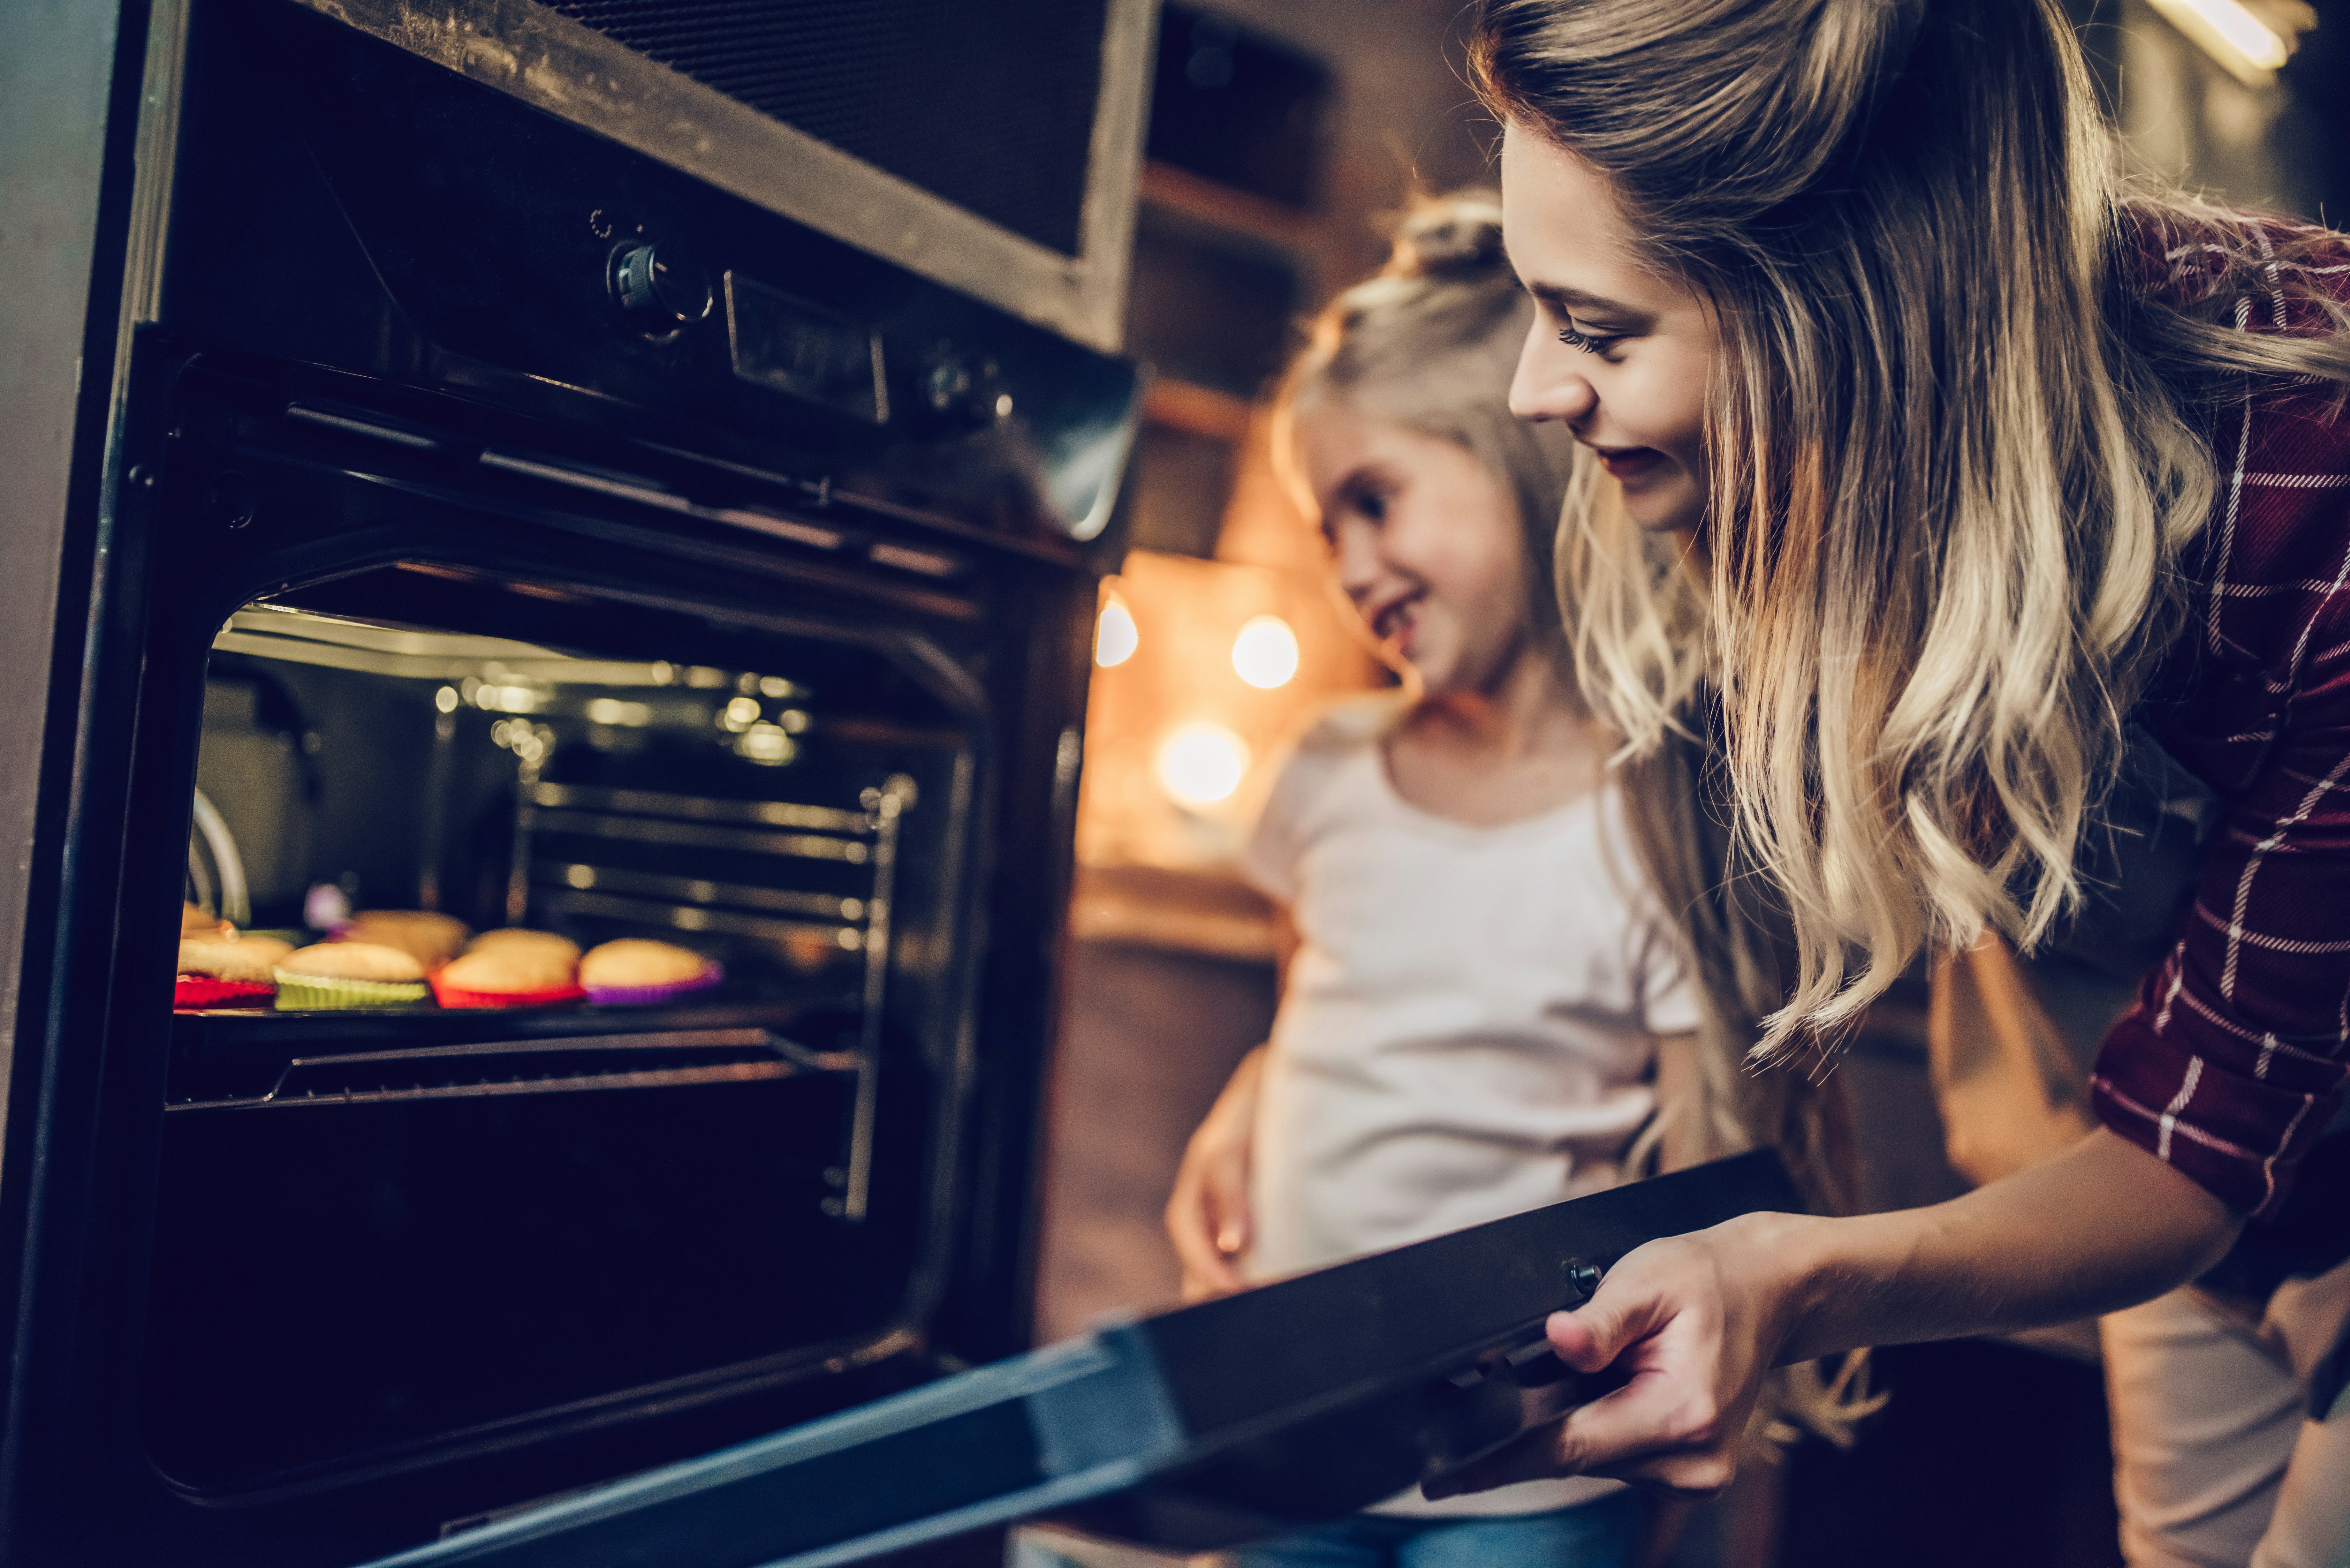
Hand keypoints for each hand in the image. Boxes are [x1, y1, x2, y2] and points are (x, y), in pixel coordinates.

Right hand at [1165, 1047, 1264, 1299]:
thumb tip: (1230, 1245)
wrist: (1271, 1092)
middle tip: (1245, 1315)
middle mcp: (1205, 1219)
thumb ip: (1228, 1197)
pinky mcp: (1251, 1224)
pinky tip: (1279, 1284)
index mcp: (1188, 1204)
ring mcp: (1226, 1224)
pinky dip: (1255, 1273)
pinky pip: (1245, 1258)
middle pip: (1202, 1267)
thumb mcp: (1226, 1153)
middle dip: (1216, 1293)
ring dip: (1238, 1287)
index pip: (1191, 1248)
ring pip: (1223, 1267)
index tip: (1233, 1292)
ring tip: (1263, 1309)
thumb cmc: (1242, 1119)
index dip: (1207, 1272)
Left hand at [1425, 1211, 1799, 1498]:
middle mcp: (1691, 1463)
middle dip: (1534, 1417)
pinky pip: (1615, 1455)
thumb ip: (1599, 1319)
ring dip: (1572, 1415)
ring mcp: (1694, 1475)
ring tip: (1596, 1359)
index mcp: (1682, 1416)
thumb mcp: (1647, 1278)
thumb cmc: (1706, 1278)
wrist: (1767, 1289)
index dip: (1496, 1461)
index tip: (1439, 1479)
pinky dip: (1597, 1421)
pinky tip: (1611, 1382)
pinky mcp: (1689, 1474)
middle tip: (1515, 1372)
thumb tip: (1556, 1340)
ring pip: (1592, 1456)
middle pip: (1574, 1453)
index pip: (1566, 1448)